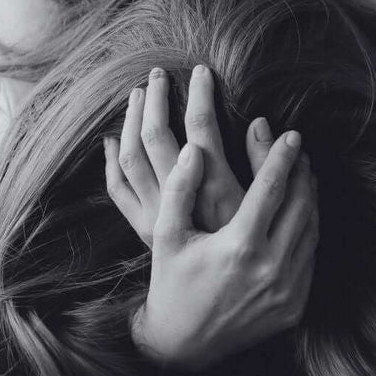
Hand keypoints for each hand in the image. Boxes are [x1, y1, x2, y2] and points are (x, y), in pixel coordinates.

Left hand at [102, 64, 267, 245]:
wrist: (213, 305)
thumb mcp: (263, 208)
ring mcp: (154, 212)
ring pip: (131, 156)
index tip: (201, 70)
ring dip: (132, 120)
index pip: (201, 126)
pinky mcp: (142, 226)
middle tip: (158, 73)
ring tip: (139, 94)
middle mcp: (179, 198)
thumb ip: (262, 164)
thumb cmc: (248, 250)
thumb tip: (260, 120)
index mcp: (214, 189)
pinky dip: (112, 159)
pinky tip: (113, 137)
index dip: (199, 93)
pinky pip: (117, 186)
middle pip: (157, 135)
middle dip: (157, 98)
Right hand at [129, 131, 319, 371]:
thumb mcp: (168, 234)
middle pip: (300, 205)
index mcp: (239, 246)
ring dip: (310, 198)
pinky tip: (301, 213)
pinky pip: (310, 257)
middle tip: (299, 150)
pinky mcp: (295, 306)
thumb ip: (180, 188)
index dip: (282, 157)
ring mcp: (287, 290)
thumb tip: (195, 149)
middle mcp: (270, 268)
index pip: (271, 189)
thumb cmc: (171, 281)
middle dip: (302, 173)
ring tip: (303, 175)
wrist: (183, 343)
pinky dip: (308, 229)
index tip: (291, 134)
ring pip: (311, 230)